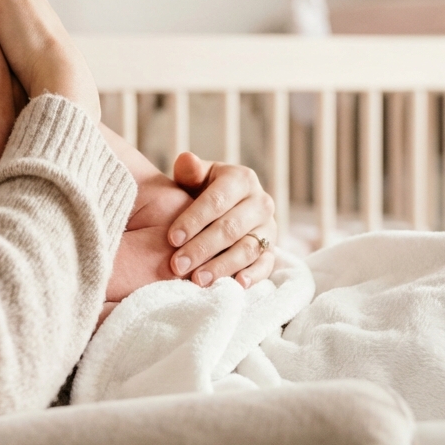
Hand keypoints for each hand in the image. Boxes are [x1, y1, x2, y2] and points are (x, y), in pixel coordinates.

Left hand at [167, 152, 276, 288]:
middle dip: (202, 248)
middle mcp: (260, 202)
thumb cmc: (203, 193)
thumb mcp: (196, 179)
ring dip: (222, 266)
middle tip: (177, 265)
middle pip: (231, 228)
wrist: (227, 210)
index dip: (194, 220)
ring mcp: (269, 228)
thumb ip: (190, 172)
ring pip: (247, 249)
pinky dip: (253, 276)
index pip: (217, 200)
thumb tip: (186, 160)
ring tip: (198, 280)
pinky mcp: (272, 250)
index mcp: (241, 179)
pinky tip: (236, 285)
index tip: (171, 239)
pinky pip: (266, 265)